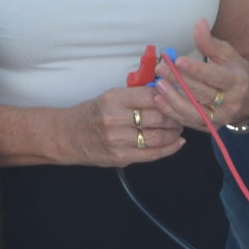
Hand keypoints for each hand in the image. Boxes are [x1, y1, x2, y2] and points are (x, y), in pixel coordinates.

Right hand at [63, 86, 185, 166]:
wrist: (67, 136)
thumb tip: (166, 92)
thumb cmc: (91, 114)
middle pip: (157, 117)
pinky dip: (169, 149)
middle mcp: (114, 119)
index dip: (169, 97)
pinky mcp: (119, 157)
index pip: (151, 95)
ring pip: (157, 137)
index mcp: (113, 99)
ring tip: (178, 129)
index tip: (177, 98)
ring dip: (174, 133)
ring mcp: (117, 140)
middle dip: (175, 116)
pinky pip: (151, 154)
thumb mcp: (109, 97)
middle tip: (182, 115)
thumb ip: (135, 96)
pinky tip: (176, 143)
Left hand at [152, 19, 248, 131]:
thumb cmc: (234, 71)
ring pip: (195, 112)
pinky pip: (189, 122)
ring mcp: (220, 118)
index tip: (178, 60)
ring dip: (174, 99)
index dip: (197, 70)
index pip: (215, 77)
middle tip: (161, 68)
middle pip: (203, 93)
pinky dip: (172, 112)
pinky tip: (159, 100)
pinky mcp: (210, 128)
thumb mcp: (227, 54)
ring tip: (158, 85)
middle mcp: (231, 103)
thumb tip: (198, 22)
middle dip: (180, 81)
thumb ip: (210, 42)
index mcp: (237, 82)